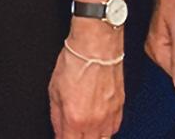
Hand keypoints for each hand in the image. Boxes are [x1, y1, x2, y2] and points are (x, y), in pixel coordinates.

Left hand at [48, 21, 123, 137]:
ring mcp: (109, 114)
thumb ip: (56, 117)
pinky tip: (99, 124)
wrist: (96, 44)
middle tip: (73, 132)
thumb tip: (59, 130)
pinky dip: (106, 130)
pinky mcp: (120, 106)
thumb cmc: (76, 61)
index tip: (61, 137)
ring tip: (85, 131)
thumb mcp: (54, 90)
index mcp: (75, 118)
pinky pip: (114, 128)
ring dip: (93, 138)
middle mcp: (95, 120)